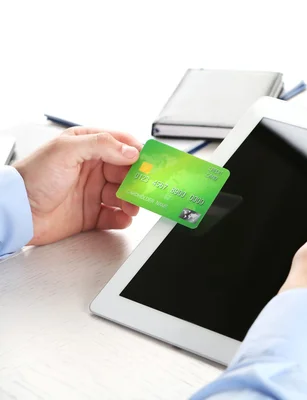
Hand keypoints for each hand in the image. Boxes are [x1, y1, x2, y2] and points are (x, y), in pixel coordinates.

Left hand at [13, 127, 142, 244]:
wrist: (16, 211)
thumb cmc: (33, 177)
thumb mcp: (66, 150)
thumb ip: (101, 145)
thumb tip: (130, 150)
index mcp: (87, 147)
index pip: (120, 145)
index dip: (137, 152)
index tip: (150, 161)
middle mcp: (92, 168)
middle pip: (127, 172)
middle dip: (138, 180)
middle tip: (146, 187)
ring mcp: (92, 192)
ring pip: (123, 195)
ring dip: (132, 200)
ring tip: (133, 205)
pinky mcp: (91, 214)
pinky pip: (114, 216)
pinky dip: (122, 218)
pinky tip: (123, 217)